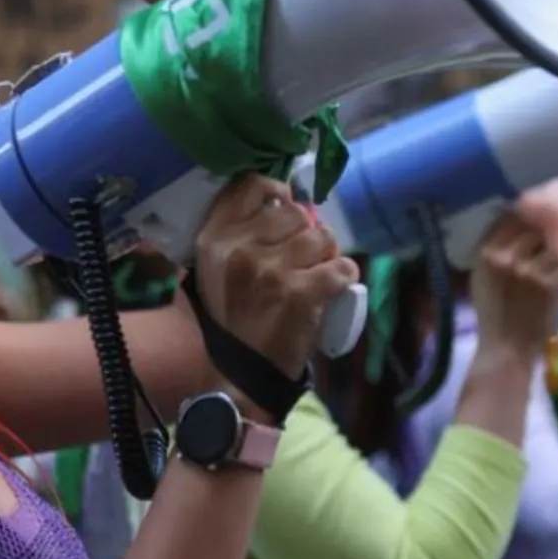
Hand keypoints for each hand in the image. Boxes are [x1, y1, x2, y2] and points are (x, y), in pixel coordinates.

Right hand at [190, 177, 358, 394]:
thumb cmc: (232, 317)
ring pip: (321, 237)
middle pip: (294, 212)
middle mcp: (239, 249)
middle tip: (302, 257)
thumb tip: (282, 200)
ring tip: (316, 274)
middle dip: (306, 232)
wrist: (239, 373)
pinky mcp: (300, 293)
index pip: (250, 185)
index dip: (276, 192)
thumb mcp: (215, 269)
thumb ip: (236, 233)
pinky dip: (344, 277)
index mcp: (214, 238)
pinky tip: (333, 288)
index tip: (284, 207)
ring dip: (326, 255)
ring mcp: (271, 270)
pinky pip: (341, 268)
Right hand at [470, 213, 557, 359]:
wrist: (505, 350)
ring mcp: (525, 271)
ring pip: (557, 239)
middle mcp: (503, 257)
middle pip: (538, 219)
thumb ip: (500, 245)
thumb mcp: (484, 275)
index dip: (538, 200)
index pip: (514, 211)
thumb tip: (525, 210)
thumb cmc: (496, 312)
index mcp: (485, 252)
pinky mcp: (547, 287)